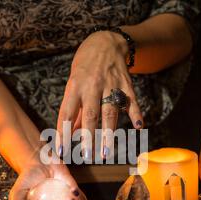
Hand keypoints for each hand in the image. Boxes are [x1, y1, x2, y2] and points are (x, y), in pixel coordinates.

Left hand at [57, 30, 142, 159]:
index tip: (62, 150)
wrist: (105, 41)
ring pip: (110, 112)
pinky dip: (136, 114)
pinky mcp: (126, 85)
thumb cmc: (84, 66)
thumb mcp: (73, 83)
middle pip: (90, 115)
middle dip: (88, 137)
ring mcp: (111, 85)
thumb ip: (74, 108)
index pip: (66, 113)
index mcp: (75, 86)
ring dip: (108, 133)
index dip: (63, 132)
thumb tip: (69, 133)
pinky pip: (132, 101)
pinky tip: (138, 127)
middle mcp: (92, 86)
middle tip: (87, 156)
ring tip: (106, 152)